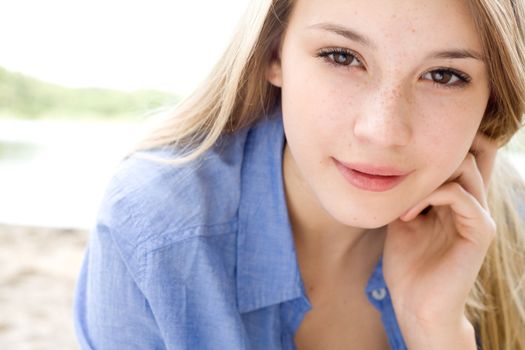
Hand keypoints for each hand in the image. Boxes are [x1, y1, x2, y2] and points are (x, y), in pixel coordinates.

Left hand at [382, 133, 497, 347]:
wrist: (416, 305)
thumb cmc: (406, 266)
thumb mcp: (400, 220)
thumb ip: (406, 193)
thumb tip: (392, 168)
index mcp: (453, 201)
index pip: (459, 158)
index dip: (434, 150)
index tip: (395, 164)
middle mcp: (470, 203)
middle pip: (466, 154)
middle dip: (428, 159)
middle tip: (397, 180)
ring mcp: (478, 216)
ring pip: (465, 167)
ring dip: (426, 178)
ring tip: (402, 204)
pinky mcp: (481, 230)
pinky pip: (462, 195)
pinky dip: (430, 197)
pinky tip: (407, 215)